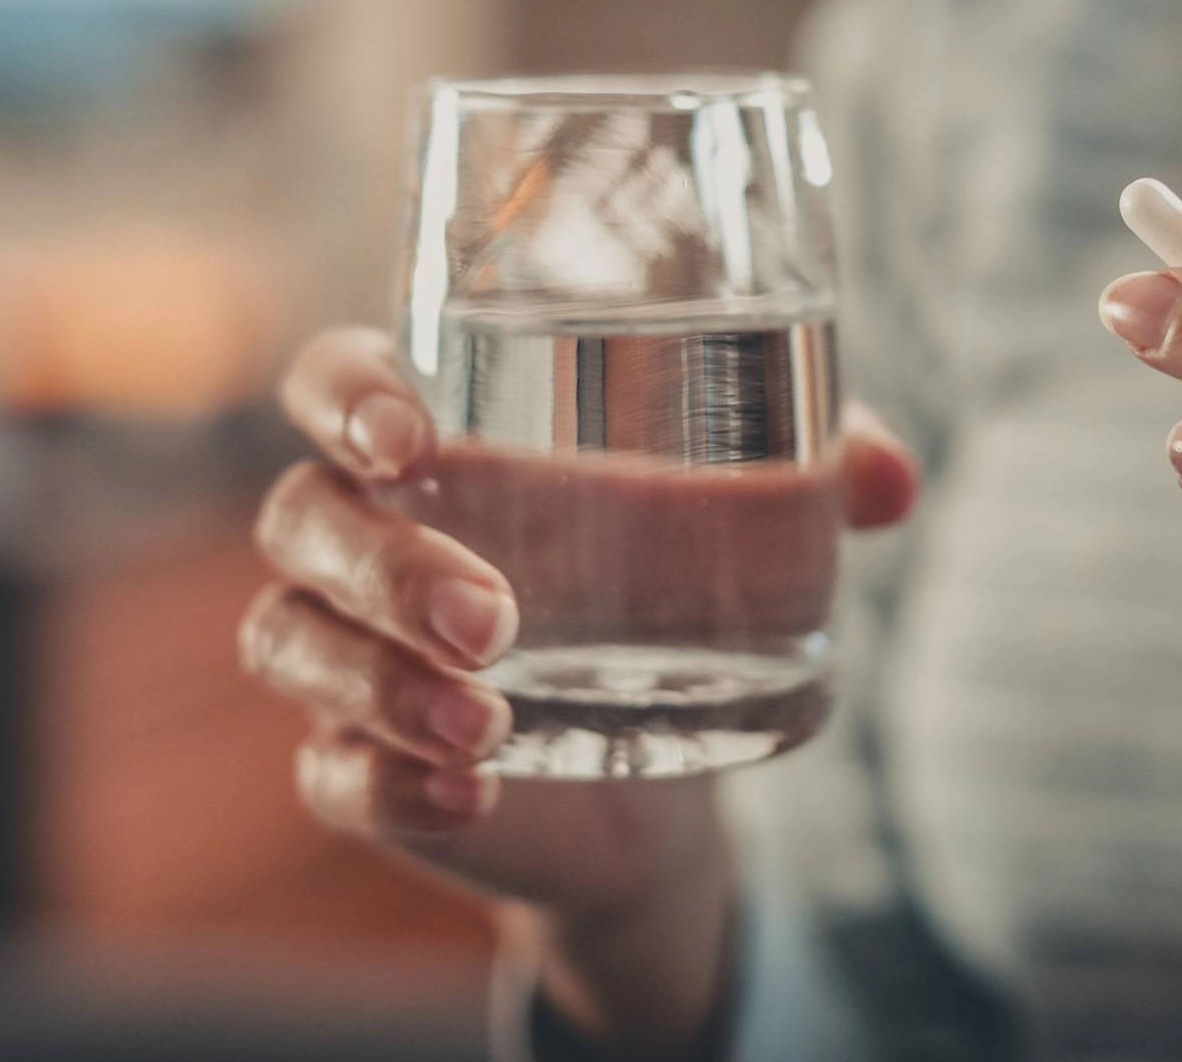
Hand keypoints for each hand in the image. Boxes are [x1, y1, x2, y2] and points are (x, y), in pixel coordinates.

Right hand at [239, 327, 917, 1051]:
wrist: (659, 770)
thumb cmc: (674, 592)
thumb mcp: (745, 526)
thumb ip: (817, 478)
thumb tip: (890, 477)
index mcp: (444, 447)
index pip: (336, 384)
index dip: (347, 397)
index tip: (411, 435)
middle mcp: (372, 540)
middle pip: (306, 521)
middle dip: (387, 566)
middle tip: (496, 619)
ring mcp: (354, 657)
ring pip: (292, 644)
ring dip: (380, 682)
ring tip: (492, 724)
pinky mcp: (364, 765)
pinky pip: (330, 776)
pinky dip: (388, 786)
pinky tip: (471, 797)